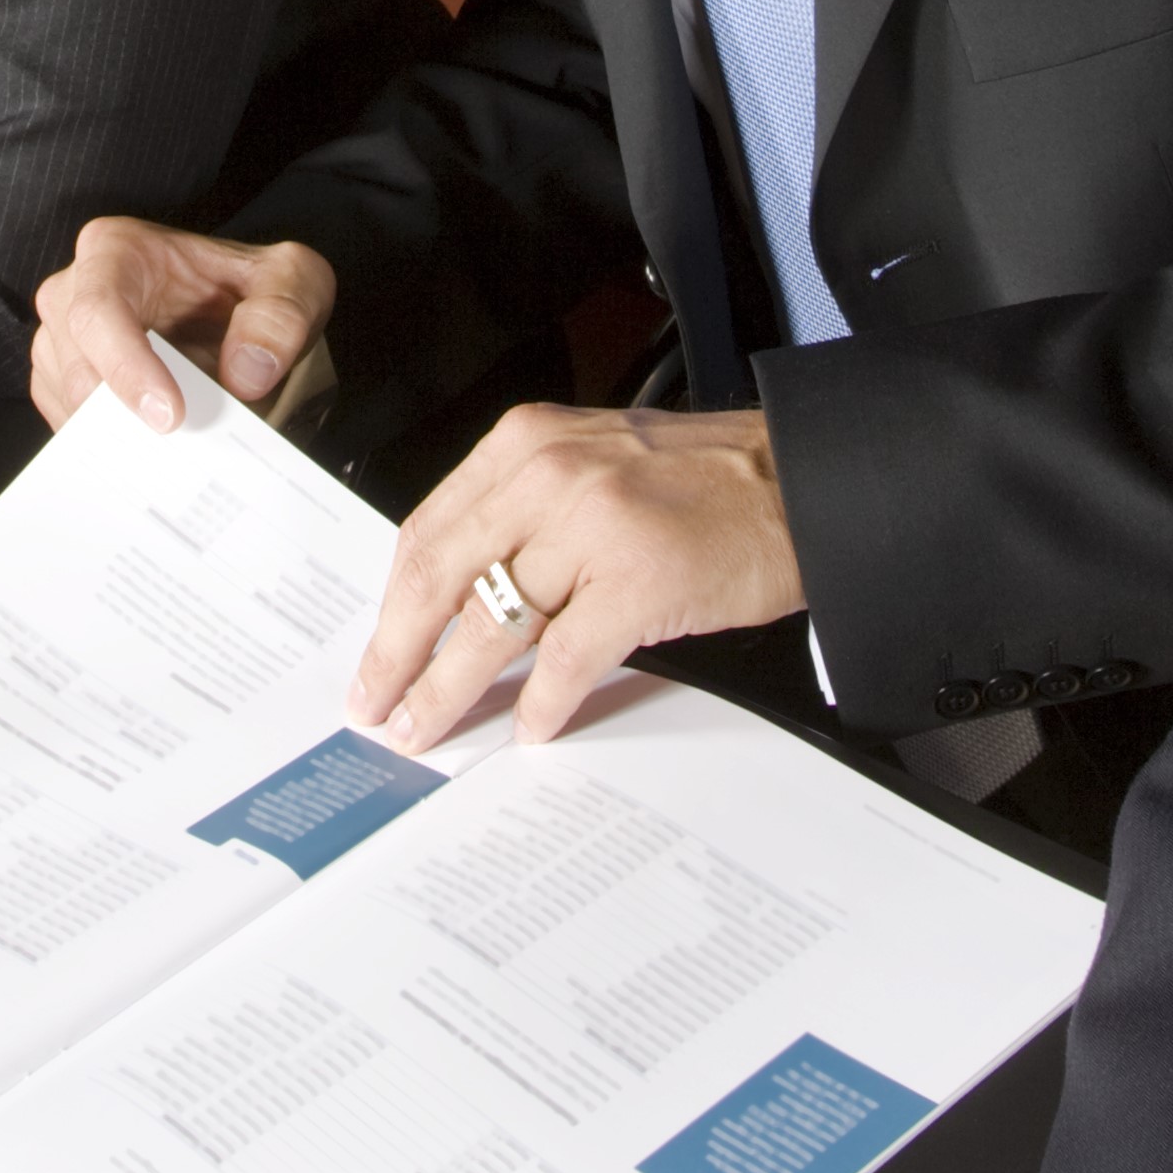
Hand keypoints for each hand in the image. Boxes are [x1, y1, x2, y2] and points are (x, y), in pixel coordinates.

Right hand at [28, 216, 335, 432]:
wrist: (233, 316)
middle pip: (78, 368)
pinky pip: (70, 430)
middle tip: (187, 447)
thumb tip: (245, 373)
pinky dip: (110, 450)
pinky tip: (154, 456)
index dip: (127, 367)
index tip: (170, 417)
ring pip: (71, 405)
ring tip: (178, 453)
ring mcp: (60, 342)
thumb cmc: (248, 288)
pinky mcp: (60, 386)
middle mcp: (72, 292)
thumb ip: (281, 314)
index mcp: (114, 250)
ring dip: (121, 438)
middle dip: (128, 416)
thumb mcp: (292, 279)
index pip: (100, 309)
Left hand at [348, 405, 806, 751]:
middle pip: (441, 578)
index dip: (393, 604)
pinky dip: (542, 703)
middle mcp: (549, 474)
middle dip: (397, 654)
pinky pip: (566, 659)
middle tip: (375, 704)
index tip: (374, 650)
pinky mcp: (638, 579)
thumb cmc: (702, 480)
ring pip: (492, 624)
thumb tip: (454, 597)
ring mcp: (593, 526)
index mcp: (526, 444)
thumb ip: (521, 511)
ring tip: (428, 727)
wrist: (798, 481)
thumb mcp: (590, 463)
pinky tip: (530, 727)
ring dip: (450, 690)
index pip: (429, 530)